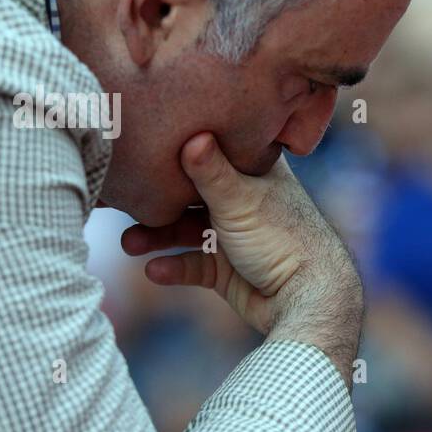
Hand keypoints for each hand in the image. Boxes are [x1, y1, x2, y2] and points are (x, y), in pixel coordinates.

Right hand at [121, 133, 362, 383]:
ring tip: (129, 244)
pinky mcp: (228, 270)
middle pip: (190, 195)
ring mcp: (236, 236)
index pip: (213, 151)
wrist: (308, 299)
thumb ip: (210, 171)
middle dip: (157, 202)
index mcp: (255, 172)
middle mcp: (244, 200)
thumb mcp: (241, 200)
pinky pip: (193, 265)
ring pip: (186, 231)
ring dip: (157, 237)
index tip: (142, 144)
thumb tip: (191, 131)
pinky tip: (154, 271)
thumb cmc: (283, 239)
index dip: (180, 149)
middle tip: (123, 203)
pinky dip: (174, 267)